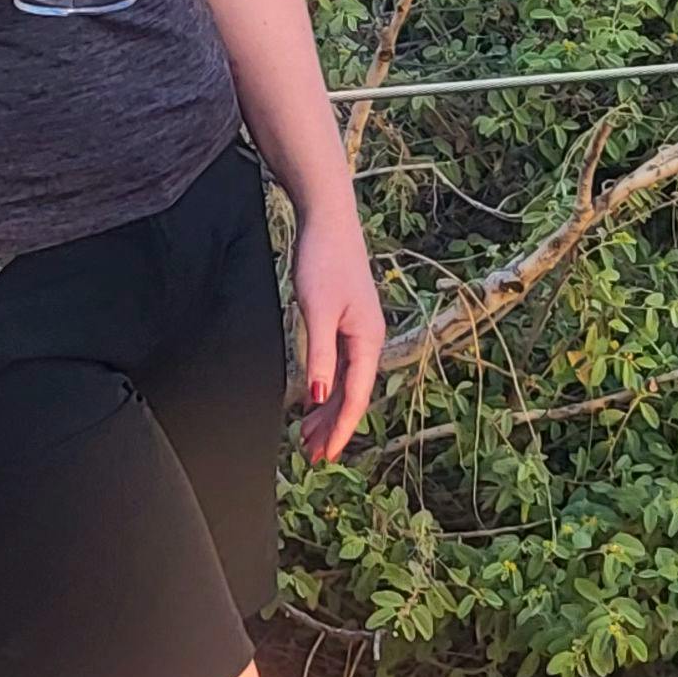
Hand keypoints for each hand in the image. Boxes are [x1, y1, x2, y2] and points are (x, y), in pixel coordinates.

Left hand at [293, 205, 387, 463]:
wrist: (327, 220)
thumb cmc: (323, 260)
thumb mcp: (317, 311)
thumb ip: (320, 356)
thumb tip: (319, 398)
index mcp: (368, 339)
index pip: (356, 395)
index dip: (342, 428)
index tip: (326, 455)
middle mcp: (369, 338)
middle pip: (353, 394)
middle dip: (334, 426)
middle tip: (312, 456)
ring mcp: (359, 330)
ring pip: (346, 382)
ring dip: (329, 411)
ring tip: (308, 437)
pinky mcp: (346, 322)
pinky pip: (340, 366)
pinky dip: (327, 387)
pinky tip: (314, 399)